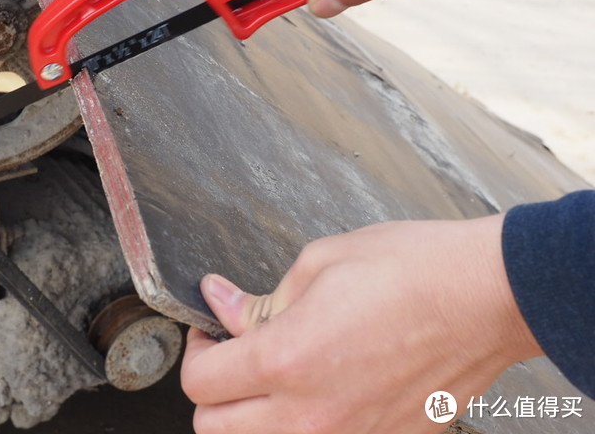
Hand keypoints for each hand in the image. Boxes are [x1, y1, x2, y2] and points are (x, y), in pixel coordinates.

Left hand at [182, 215, 542, 433]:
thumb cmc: (411, 271)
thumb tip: (219, 305)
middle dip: (213, 391)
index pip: (199, 382)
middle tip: (231, 357)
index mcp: (285, 360)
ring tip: (275, 374)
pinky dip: (305, 423)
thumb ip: (258, 300)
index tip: (208, 332)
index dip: (195, 351)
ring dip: (253, 415)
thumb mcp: (317, 265)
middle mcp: (310, 413)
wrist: (488, 298)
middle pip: (214, 428)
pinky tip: (322, 387)